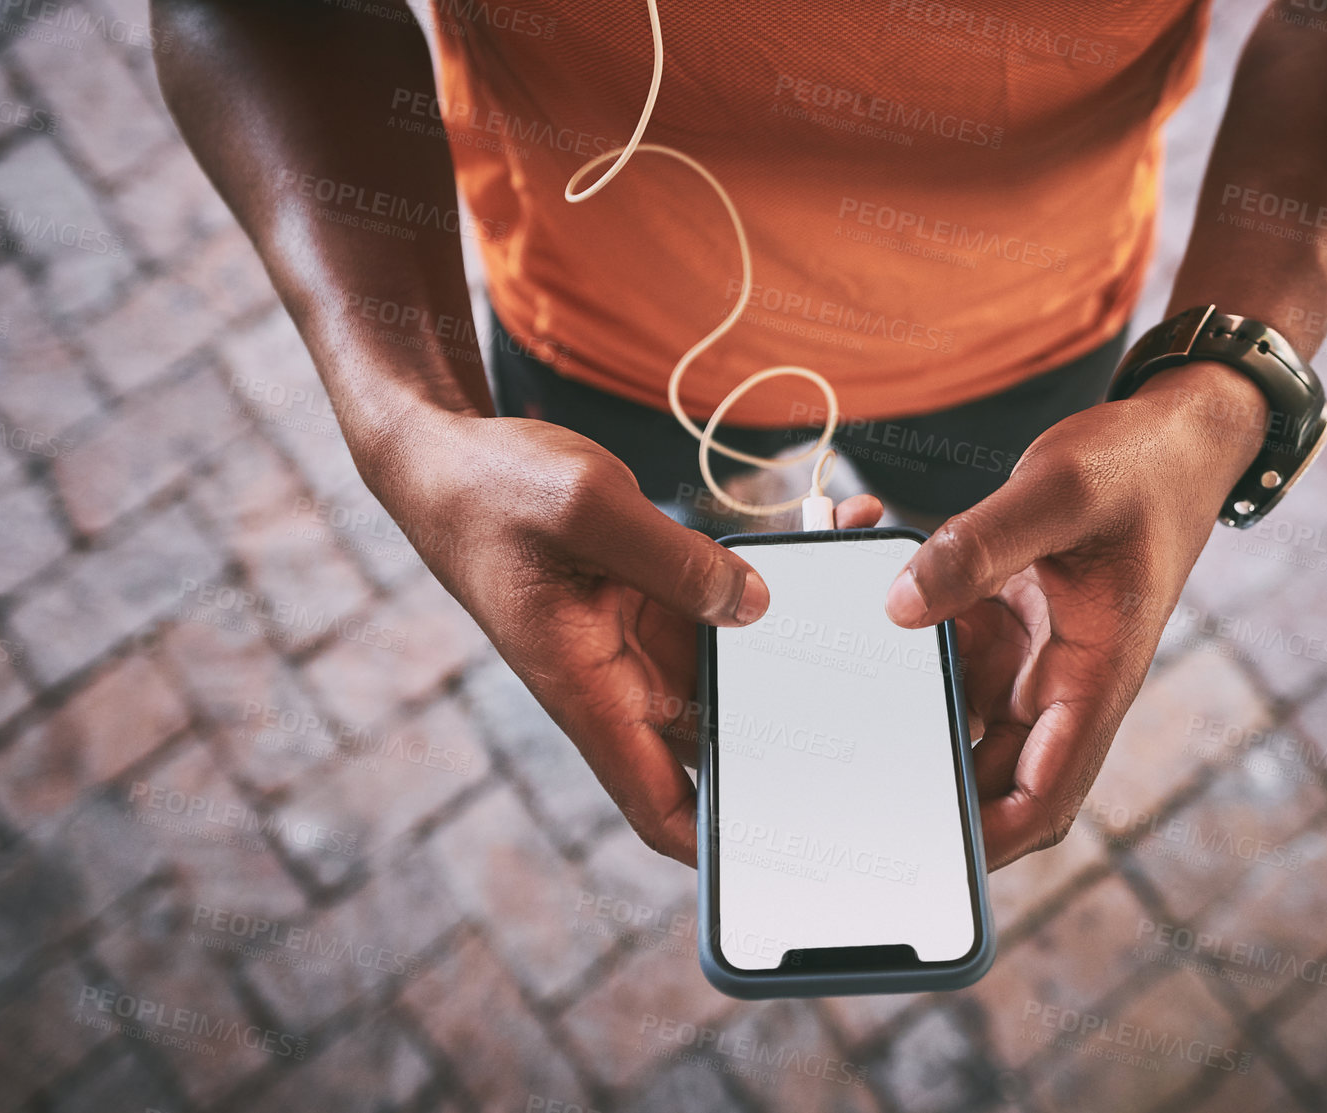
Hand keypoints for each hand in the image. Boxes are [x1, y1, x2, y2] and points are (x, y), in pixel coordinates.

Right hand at [365, 412, 881, 865]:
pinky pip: (730, 613)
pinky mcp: (657, 598)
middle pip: (717, 745)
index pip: (655, 805)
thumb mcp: (587, 507)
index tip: (782, 866)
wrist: (449, 459)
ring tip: (872, 630)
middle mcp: (619, 679)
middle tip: (877, 744)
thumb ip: (676, 559)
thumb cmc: (492, 492)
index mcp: (586, 688)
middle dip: (788, 747)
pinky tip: (833, 549)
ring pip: (736, 677)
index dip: (713, 848)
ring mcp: (642, 639)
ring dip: (797, 659)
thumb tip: (757, 607)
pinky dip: (776, 593)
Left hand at [883, 363, 1265, 868]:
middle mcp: (1060, 680)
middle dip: (917, 771)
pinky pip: (944, 642)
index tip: (924, 857)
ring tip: (831, 652)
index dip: (989, 840)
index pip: (1044, 795)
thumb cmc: (1136, 468)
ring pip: (953, 703)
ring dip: (897, 684)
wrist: (1171, 434)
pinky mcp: (1006, 619)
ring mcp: (1032, 653)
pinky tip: (863, 548)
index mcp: (1094, 678)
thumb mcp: (1057, 492)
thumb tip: (898, 605)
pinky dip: (901, 615)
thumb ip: (978, 545)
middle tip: (837, 769)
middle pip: (983, 765)